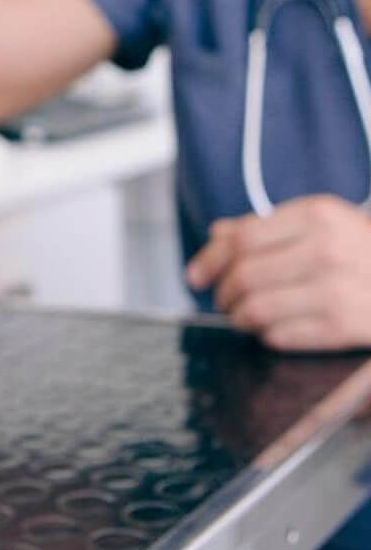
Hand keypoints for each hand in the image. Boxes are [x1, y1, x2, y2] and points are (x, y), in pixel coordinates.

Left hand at [185, 195, 370, 351]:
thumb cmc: (367, 252)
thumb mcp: (325, 223)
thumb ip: (269, 226)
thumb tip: (216, 234)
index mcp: (318, 215)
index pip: (241, 238)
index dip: (209, 259)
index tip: (196, 275)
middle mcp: (328, 248)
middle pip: (244, 274)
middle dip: (223, 293)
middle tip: (221, 300)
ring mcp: (339, 288)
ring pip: (256, 307)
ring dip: (239, 317)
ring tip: (241, 317)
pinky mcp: (346, 326)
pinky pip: (281, 335)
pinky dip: (266, 334)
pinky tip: (271, 330)